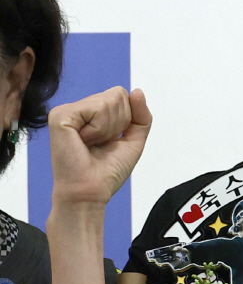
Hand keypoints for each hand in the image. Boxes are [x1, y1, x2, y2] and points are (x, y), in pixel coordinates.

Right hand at [49, 86, 151, 208]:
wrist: (91, 192)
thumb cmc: (107, 172)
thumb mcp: (133, 141)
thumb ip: (141, 116)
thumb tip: (137, 91)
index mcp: (90, 113)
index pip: (121, 96)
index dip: (127, 120)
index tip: (111, 142)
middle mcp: (77, 109)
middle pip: (117, 95)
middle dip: (119, 124)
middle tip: (100, 145)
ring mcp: (66, 110)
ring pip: (109, 101)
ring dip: (108, 129)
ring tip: (91, 145)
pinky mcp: (60, 115)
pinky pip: (96, 109)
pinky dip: (99, 129)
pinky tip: (84, 142)